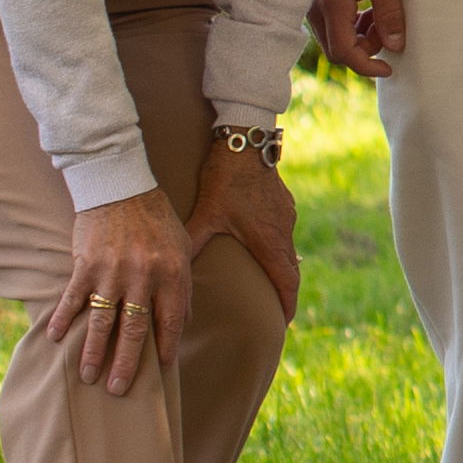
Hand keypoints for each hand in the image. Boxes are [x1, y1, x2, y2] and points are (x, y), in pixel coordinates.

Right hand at [50, 191, 194, 392]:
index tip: (161, 370)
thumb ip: (182, 284)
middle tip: (119, 390)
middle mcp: (142, 276)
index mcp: (171, 273)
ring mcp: (111, 272)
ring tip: (87, 376)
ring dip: (92, 352)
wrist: (120, 184)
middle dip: (126, 364)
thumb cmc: (156, 218)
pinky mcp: (85, 264)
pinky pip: (72, 298)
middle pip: (134, 331)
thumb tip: (181, 322)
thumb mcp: (182, 247)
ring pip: (101, 322)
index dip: (165, 348)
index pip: (169, 321)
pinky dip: (61, 319)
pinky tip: (53, 338)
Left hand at [185, 142, 300, 316]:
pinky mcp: (284, 202)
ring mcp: (287, 215)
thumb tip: (171, 271)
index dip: (286, 306)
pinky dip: (275, 245)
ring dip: (279, 266)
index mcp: (269, 240)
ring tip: (265, 279)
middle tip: (275, 310)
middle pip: (290, 269)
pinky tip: (259, 242)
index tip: (284, 323)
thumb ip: (192, 241)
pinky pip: (284, 231)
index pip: (286, 283)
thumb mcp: (205, 213)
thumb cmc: (226, 177)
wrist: (246, 139)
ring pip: (287, 249)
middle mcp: (284, 230)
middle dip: (283, 292)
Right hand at [312, 0, 404, 75]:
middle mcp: (313, 7)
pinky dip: (350, 23)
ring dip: (359, 36)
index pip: (345, 53)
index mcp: (332, 4)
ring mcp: (308, 0)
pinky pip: (329, 21)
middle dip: (365, 50)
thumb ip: (390, 11)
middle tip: (390, 32)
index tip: (389, 68)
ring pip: (333, 36)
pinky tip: (369, 7)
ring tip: (382, 16)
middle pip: (337, 49)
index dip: (367, 67)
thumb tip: (396, 45)